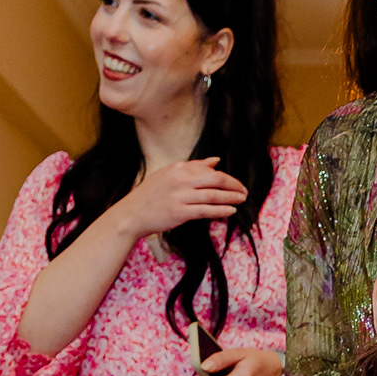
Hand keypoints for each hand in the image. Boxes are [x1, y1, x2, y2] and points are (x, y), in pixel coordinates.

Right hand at [124, 159, 246, 240]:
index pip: (208, 169)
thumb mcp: (169, 175)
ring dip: (231, 198)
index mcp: (178, 168)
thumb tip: (215, 161)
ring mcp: (180, 196)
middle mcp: (180, 179)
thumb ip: (193, 168)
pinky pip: (206, 210)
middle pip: (215, 179)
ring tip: (242, 200)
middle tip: (244, 191)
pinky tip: (231, 211)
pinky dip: (221, 210)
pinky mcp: (180, 212)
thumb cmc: (150, 196)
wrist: (131, 214)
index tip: (235, 183)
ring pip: (213, 195)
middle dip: (233, 185)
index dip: (225, 177)